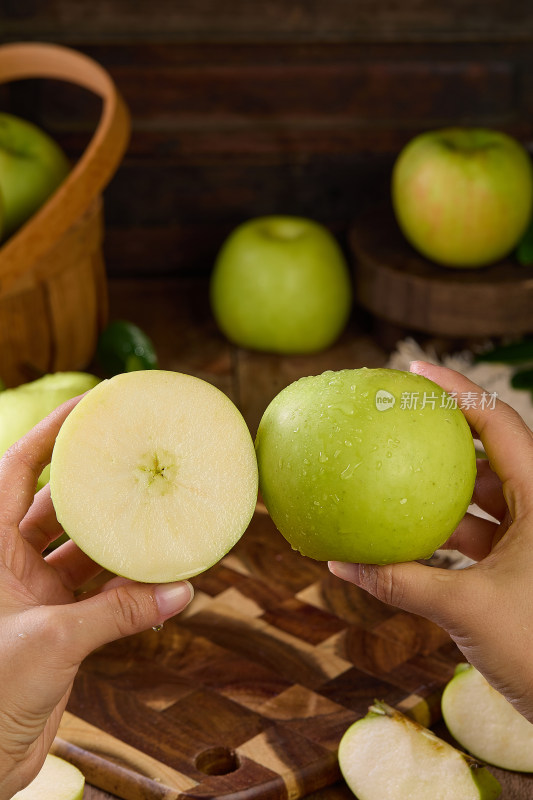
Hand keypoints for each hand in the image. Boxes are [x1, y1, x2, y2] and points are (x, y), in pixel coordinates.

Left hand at [0, 397, 193, 798]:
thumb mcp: (52, 642)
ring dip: (122, 541)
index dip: (50, 433)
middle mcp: (10, 565)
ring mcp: (35, 595)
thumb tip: (182, 591)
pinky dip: (131, 588)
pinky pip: (101, 594)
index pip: (16, 470)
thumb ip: (119, 614)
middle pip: (58, 504)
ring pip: (86, 552)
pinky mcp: (58, 627)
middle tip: (138, 456)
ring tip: (162, 515)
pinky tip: (165, 579)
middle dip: (97, 482)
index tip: (90, 405)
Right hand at [329, 360, 532, 721]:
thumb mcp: (464, 609)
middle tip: (397, 418)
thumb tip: (337, 563)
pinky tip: (403, 534)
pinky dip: (440, 531)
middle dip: (443, 435)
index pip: (499, 424)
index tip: (415, 370)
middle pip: (487, 452)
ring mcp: (528, 538)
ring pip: (478, 496)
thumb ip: (399, 582)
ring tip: (391, 473)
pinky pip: (474, 532)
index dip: (458, 390)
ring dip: (437, 490)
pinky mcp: (518, 564)